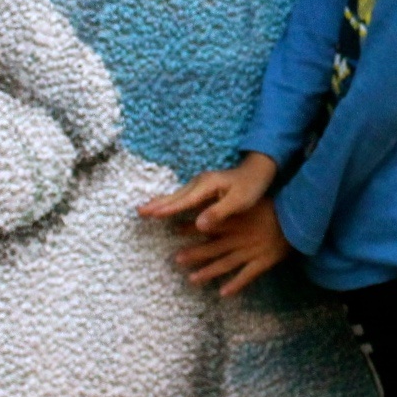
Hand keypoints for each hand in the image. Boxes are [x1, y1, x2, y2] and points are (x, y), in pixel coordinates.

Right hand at [137, 151, 277, 233]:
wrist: (259, 170)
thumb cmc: (251, 187)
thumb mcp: (239, 202)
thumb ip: (219, 212)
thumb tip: (198, 226)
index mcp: (207, 186)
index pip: (183, 201)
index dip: (166, 209)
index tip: (150, 214)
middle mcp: (200, 182)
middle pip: (174, 196)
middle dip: (156, 204)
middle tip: (138, 212)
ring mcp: (200, 184)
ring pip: (176, 195)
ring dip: (160, 203)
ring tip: (145, 210)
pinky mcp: (202, 187)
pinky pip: (182, 196)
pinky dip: (170, 202)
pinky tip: (164, 207)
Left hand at [169, 198, 292, 296]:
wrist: (297, 220)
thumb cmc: (273, 209)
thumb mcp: (250, 202)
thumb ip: (231, 206)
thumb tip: (210, 202)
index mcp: (236, 221)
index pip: (209, 225)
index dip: (190, 228)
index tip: (173, 229)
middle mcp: (240, 238)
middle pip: (213, 248)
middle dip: (194, 254)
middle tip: (176, 259)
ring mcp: (250, 252)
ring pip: (225, 264)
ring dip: (208, 272)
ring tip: (192, 280)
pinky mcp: (263, 262)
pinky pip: (246, 276)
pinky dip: (235, 285)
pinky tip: (223, 293)